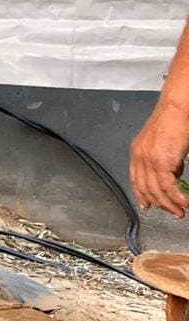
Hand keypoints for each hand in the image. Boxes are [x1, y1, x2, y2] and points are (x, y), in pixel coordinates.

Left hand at [131, 100, 188, 217]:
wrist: (176, 108)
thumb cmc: (173, 120)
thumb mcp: (164, 143)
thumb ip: (165, 159)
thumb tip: (174, 174)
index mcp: (137, 152)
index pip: (136, 179)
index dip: (141, 194)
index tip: (147, 205)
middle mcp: (139, 157)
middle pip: (145, 188)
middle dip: (160, 203)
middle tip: (173, 212)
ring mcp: (149, 160)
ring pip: (157, 191)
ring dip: (170, 204)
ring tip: (180, 211)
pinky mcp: (161, 162)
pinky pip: (167, 187)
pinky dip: (177, 198)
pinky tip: (184, 203)